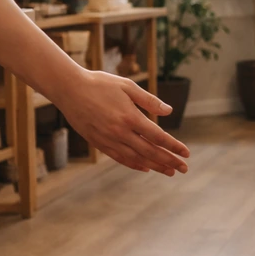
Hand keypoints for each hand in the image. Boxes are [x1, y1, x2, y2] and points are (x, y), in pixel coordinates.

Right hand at [56, 70, 189, 175]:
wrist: (69, 89)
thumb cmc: (99, 83)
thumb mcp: (127, 86)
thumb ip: (149, 100)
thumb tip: (169, 111)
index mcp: (130, 116)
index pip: (158, 136)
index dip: (173, 146)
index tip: (186, 153)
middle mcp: (120, 132)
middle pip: (150, 151)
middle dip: (169, 161)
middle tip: (183, 169)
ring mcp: (108, 139)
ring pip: (136, 158)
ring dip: (154, 166)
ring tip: (169, 172)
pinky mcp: (98, 142)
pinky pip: (119, 158)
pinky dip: (134, 164)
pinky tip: (145, 168)